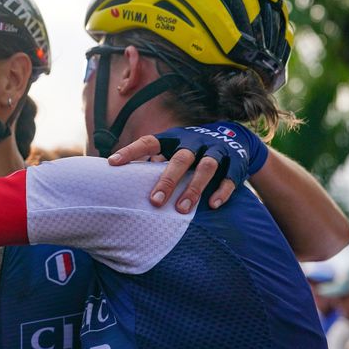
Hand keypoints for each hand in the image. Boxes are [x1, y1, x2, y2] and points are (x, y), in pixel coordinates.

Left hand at [108, 122, 267, 212]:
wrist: (235, 139)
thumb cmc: (191, 151)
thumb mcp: (172, 152)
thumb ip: (154, 164)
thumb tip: (125, 182)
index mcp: (173, 138)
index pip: (148, 142)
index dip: (130, 152)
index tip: (112, 163)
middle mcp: (194, 141)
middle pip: (180, 159)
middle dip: (167, 181)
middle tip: (154, 202)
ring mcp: (216, 150)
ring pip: (206, 167)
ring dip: (194, 188)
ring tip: (182, 209)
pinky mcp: (236, 161)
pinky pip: (230, 176)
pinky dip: (222, 190)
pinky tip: (213, 204)